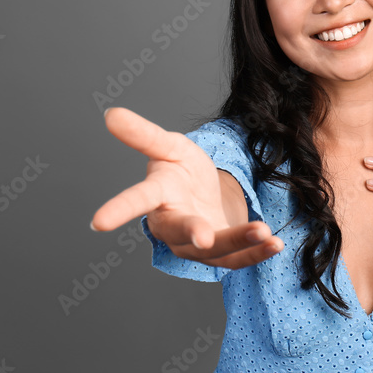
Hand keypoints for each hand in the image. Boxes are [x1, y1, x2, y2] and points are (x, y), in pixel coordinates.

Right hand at [91, 107, 281, 268]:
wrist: (204, 193)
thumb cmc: (181, 169)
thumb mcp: (169, 146)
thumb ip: (143, 134)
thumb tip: (110, 114)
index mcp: (157, 196)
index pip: (137, 200)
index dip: (118, 209)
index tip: (97, 223)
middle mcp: (172, 225)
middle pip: (179, 233)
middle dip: (193, 235)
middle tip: (204, 238)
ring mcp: (196, 244)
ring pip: (214, 250)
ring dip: (239, 242)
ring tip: (263, 231)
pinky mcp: (220, 253)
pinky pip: (237, 259)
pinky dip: (256, 253)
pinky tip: (275, 244)